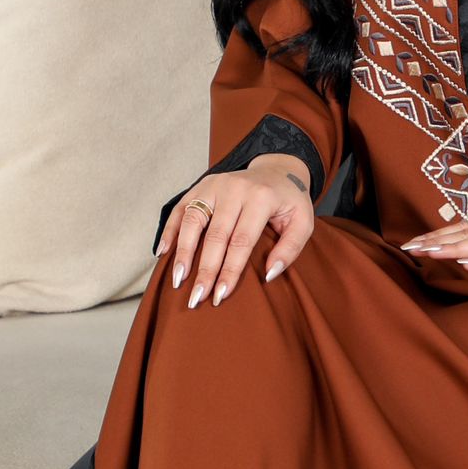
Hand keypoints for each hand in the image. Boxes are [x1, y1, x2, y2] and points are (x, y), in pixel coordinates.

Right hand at [157, 153, 314, 307]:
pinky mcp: (201, 185)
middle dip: (205, 269)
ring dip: (183, 252)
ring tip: (178, 280)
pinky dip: (170, 230)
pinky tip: (164, 253)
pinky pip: (181, 209)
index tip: (220, 295)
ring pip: (193, 220)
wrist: (276, 170)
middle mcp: (234, 188)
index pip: (241, 241)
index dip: (230, 270)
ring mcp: (214, 184)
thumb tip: (268, 275)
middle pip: (215, 235)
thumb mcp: (303, 222)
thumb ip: (290, 248)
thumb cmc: (289, 202)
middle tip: (196, 298)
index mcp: (261, 198)